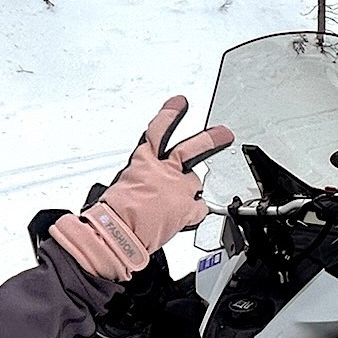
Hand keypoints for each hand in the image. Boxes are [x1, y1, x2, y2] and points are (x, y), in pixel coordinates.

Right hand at [50, 97, 234, 283]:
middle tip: (224, 134)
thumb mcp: (121, 186)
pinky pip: (198, 209)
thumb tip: (146, 185)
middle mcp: (164, 171)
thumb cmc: (113, 213)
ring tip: (185, 200)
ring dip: (191, 191)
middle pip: (194, 148)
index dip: (170, 114)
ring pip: (196, 183)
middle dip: (211, 139)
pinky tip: (182, 218)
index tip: (179, 103)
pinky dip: (192, 214)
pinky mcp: (188, 208)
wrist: (118, 233)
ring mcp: (179, 189)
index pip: (158, 131)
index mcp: (143, 161)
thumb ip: (140, 180)